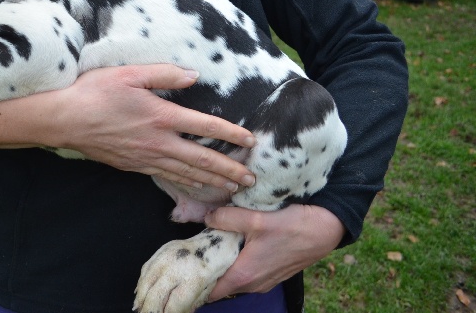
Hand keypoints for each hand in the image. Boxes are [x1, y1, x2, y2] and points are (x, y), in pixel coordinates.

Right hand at [0, 64, 255, 190]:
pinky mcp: (132, 166)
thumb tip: (194, 75)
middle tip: (251, 180)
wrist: (64, 119)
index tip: (251, 141)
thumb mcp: (130, 73)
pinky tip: (195, 186)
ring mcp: (145, 157)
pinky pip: (166, 177)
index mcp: (161, 116)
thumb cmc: (94, 92)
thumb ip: (164, 74)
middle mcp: (157, 141)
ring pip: (186, 173)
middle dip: (229, 170)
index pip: (204, 127)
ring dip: (212, 181)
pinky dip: (186, 183)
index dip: (230, 134)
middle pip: (201, 159)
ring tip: (232, 189)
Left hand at [205, 204, 344, 300]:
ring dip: (224, 267)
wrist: (326, 229)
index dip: (196, 283)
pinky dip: (237, 265)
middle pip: (221, 285)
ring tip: (211, 248)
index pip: (211, 292)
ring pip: (234, 279)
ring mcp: (264, 281)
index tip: (183, 271)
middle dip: (207, 272)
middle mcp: (254, 284)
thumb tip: (207, 217)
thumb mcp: (256, 219)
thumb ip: (227, 218)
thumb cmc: (293, 227)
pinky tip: (234, 247)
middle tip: (194, 254)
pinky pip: (247, 274)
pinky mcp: (272, 274)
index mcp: (245, 275)